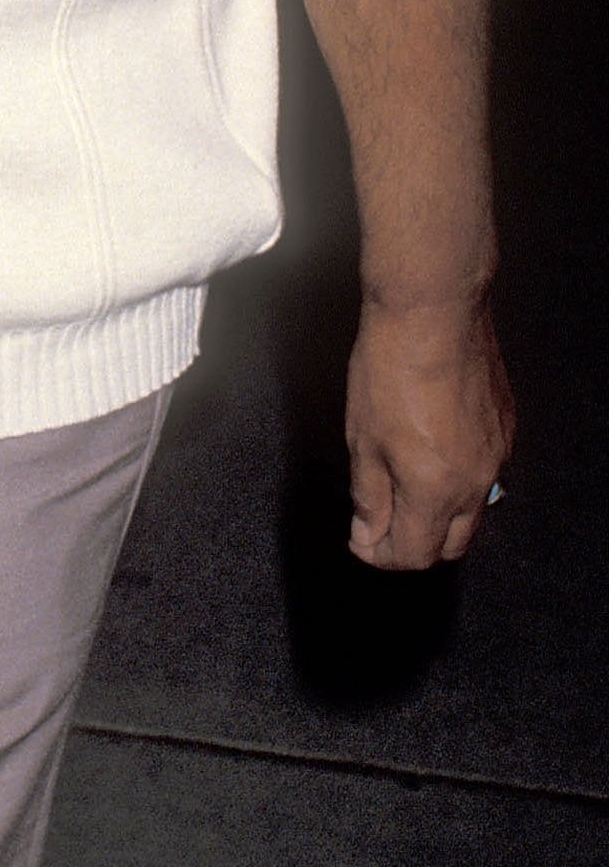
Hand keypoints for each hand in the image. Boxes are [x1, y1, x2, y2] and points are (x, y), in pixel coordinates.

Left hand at [345, 294, 514, 567]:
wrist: (432, 311)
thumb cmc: (391, 366)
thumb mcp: (362, 438)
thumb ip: (369, 494)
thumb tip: (369, 531)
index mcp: (436, 489)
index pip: (414, 554)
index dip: (380, 555)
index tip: (360, 540)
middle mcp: (476, 480)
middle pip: (451, 544)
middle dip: (413, 545)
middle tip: (379, 525)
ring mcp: (497, 454)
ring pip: (473, 511)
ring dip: (438, 514)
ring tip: (400, 488)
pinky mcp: (505, 427)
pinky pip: (486, 473)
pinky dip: (457, 480)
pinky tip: (429, 456)